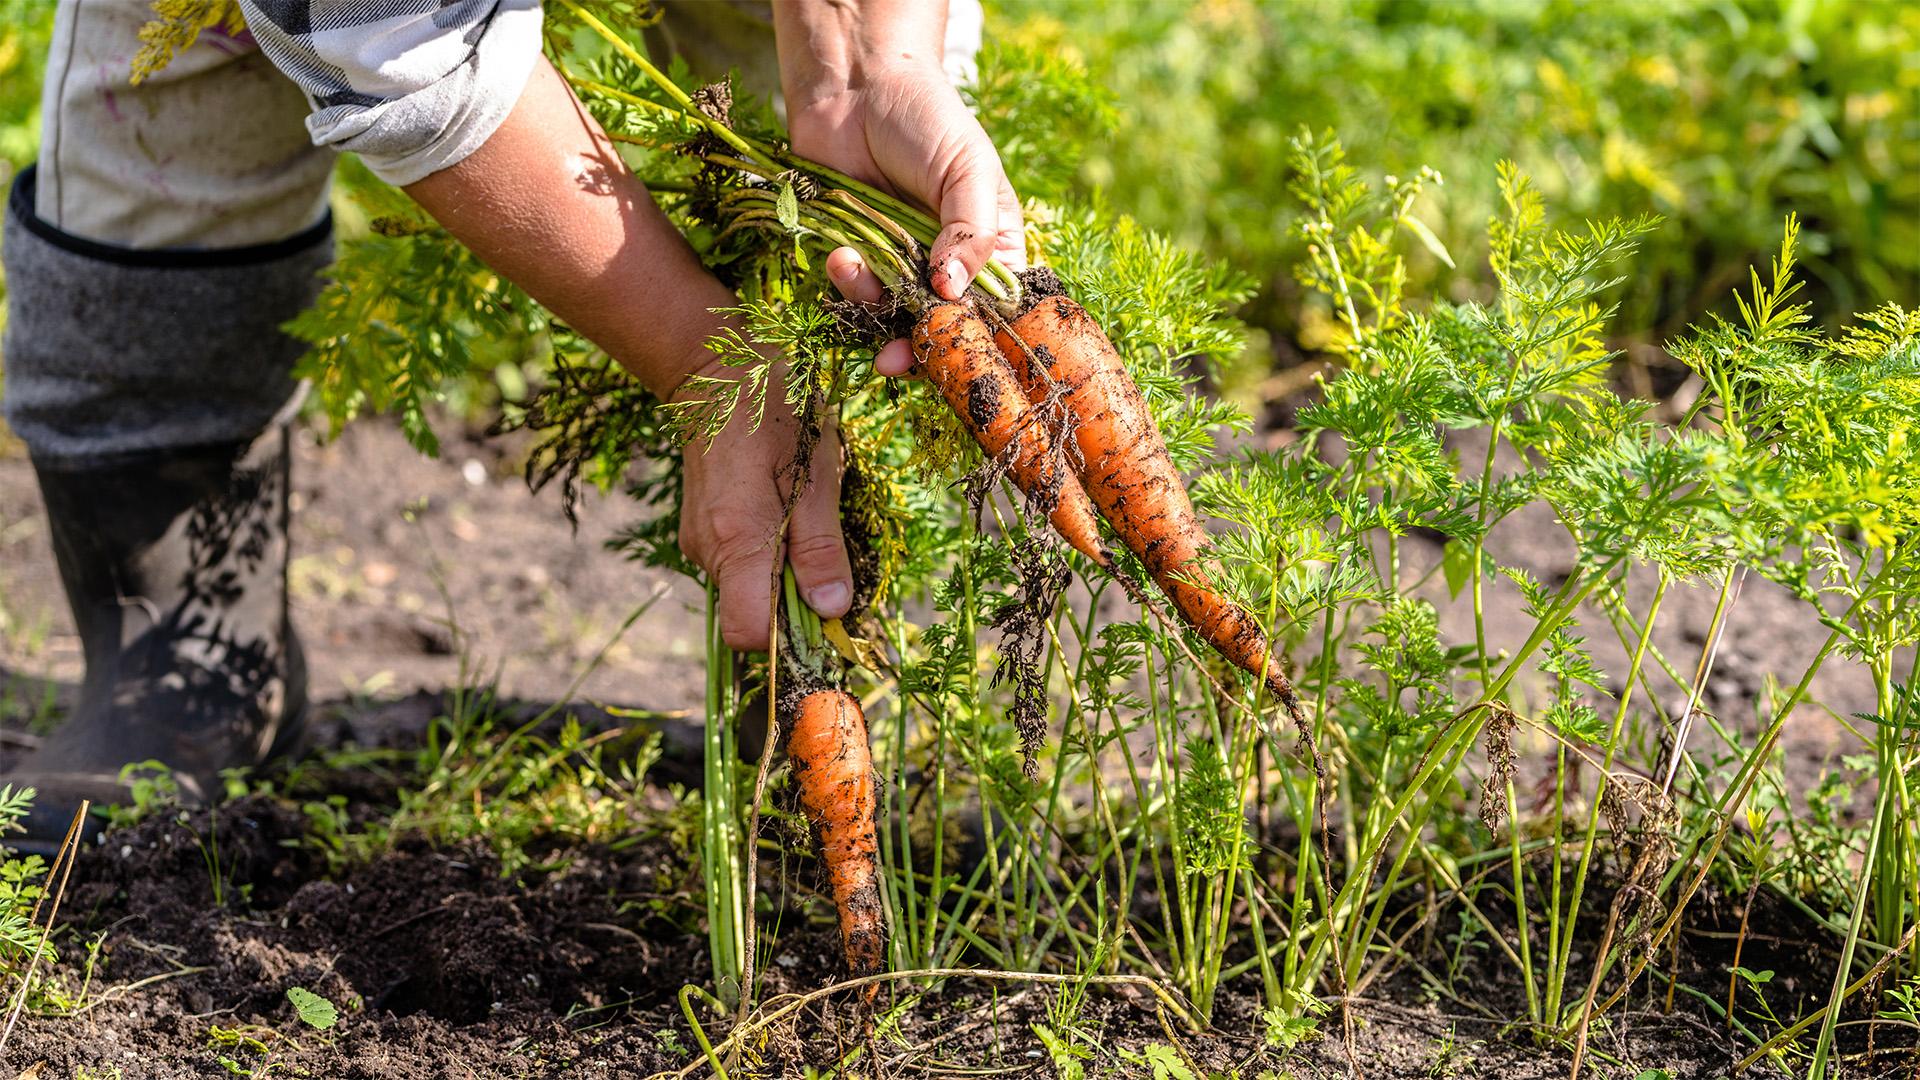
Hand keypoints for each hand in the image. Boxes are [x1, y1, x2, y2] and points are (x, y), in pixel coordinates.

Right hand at [675, 360, 851, 650]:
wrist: (718, 372)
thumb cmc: (776, 416)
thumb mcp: (816, 478)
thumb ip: (821, 549)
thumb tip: (832, 610)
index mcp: (735, 544)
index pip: (748, 633)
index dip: (787, 635)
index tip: (821, 608)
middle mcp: (706, 551)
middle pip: (750, 612)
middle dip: (791, 598)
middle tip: (821, 544)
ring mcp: (696, 540)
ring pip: (745, 586)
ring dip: (779, 568)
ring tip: (799, 513)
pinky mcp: (697, 527)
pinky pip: (735, 561)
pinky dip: (762, 551)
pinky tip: (777, 506)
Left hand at [789, 59, 1024, 375]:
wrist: (854, 86)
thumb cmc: (926, 118)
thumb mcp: (967, 168)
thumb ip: (971, 232)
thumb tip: (952, 292)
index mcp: (993, 249)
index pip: (996, 312)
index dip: (978, 340)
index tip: (956, 352)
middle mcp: (950, 266)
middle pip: (943, 329)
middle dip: (918, 346)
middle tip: (895, 358)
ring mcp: (902, 265)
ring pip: (894, 319)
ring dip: (871, 306)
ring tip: (852, 266)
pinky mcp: (860, 259)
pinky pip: (856, 296)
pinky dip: (847, 285)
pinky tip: (840, 254)